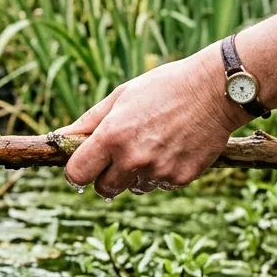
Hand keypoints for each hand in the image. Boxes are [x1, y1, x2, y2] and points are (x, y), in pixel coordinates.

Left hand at [60, 47, 249, 198]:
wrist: (215, 90)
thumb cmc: (163, 87)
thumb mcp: (121, 96)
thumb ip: (88, 122)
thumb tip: (61, 138)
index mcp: (112, 136)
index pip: (77, 175)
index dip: (77, 171)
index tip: (84, 164)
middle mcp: (133, 158)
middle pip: (103, 189)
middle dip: (106, 176)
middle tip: (121, 154)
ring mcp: (158, 172)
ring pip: (134, 187)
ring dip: (137, 174)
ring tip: (154, 143)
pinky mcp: (180, 179)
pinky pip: (160, 184)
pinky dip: (162, 172)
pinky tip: (174, 147)